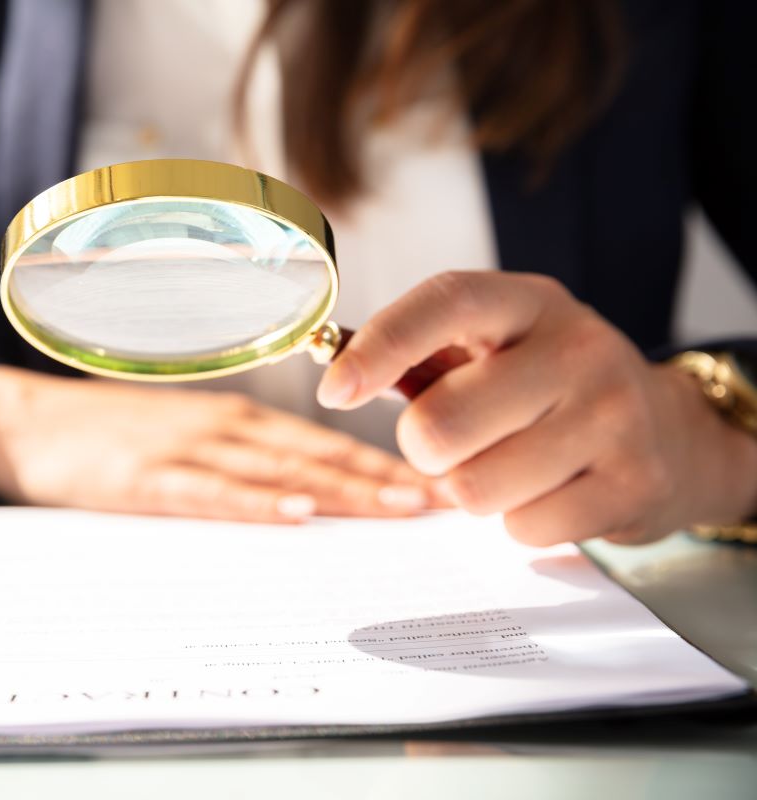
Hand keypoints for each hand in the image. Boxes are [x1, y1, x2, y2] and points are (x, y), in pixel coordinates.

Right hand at [0, 365, 442, 522]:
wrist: (28, 422)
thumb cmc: (110, 435)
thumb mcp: (182, 435)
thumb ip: (238, 458)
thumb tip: (304, 494)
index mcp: (234, 418)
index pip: (323, 442)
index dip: (381, 463)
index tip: (433, 487)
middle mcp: (222, 426)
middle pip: (316, 454)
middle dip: (382, 480)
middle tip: (440, 504)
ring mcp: (185, 448)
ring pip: (277, 470)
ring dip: (341, 489)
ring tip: (397, 510)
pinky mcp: (146, 477)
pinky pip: (211, 492)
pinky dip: (256, 502)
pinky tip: (295, 513)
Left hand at [317, 271, 756, 545]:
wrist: (670, 431)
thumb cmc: (546, 387)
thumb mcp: (495, 347)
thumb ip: (419, 354)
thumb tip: (334, 373)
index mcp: (529, 303)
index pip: (446, 302)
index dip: (381, 346)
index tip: (334, 390)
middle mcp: (578, 348)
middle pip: (441, 423)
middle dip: (424, 448)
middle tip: (452, 442)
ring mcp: (614, 416)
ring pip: (475, 487)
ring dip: (472, 489)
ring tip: (510, 464)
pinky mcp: (634, 484)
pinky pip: (522, 528)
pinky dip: (519, 521)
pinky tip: (551, 490)